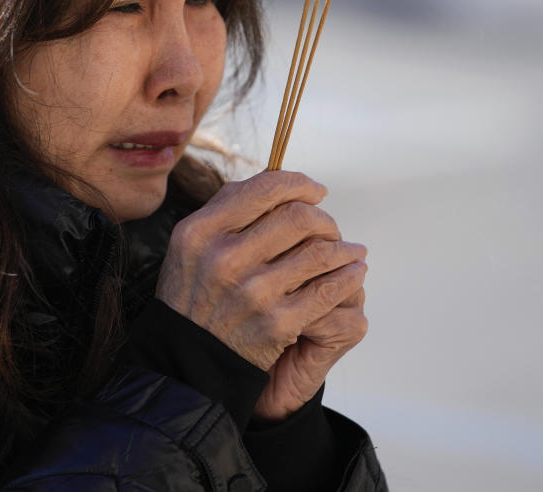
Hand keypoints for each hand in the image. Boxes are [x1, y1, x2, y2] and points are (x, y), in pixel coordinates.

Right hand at [154, 171, 367, 396]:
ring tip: (352, 250)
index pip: (264, 189)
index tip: (316, 191)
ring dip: (344, 248)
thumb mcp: (192, 244)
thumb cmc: (194, 294)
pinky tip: (354, 272)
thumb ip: (227, 207)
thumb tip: (277, 180)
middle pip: (298, 217)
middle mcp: (224, 258)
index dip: (299, 184)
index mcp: (201, 231)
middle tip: (331, 227)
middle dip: (324, 219)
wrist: (188, 361)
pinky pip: (327, 290)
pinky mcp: (277, 324)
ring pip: (320, 253)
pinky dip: (348, 277)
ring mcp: (253, 293)